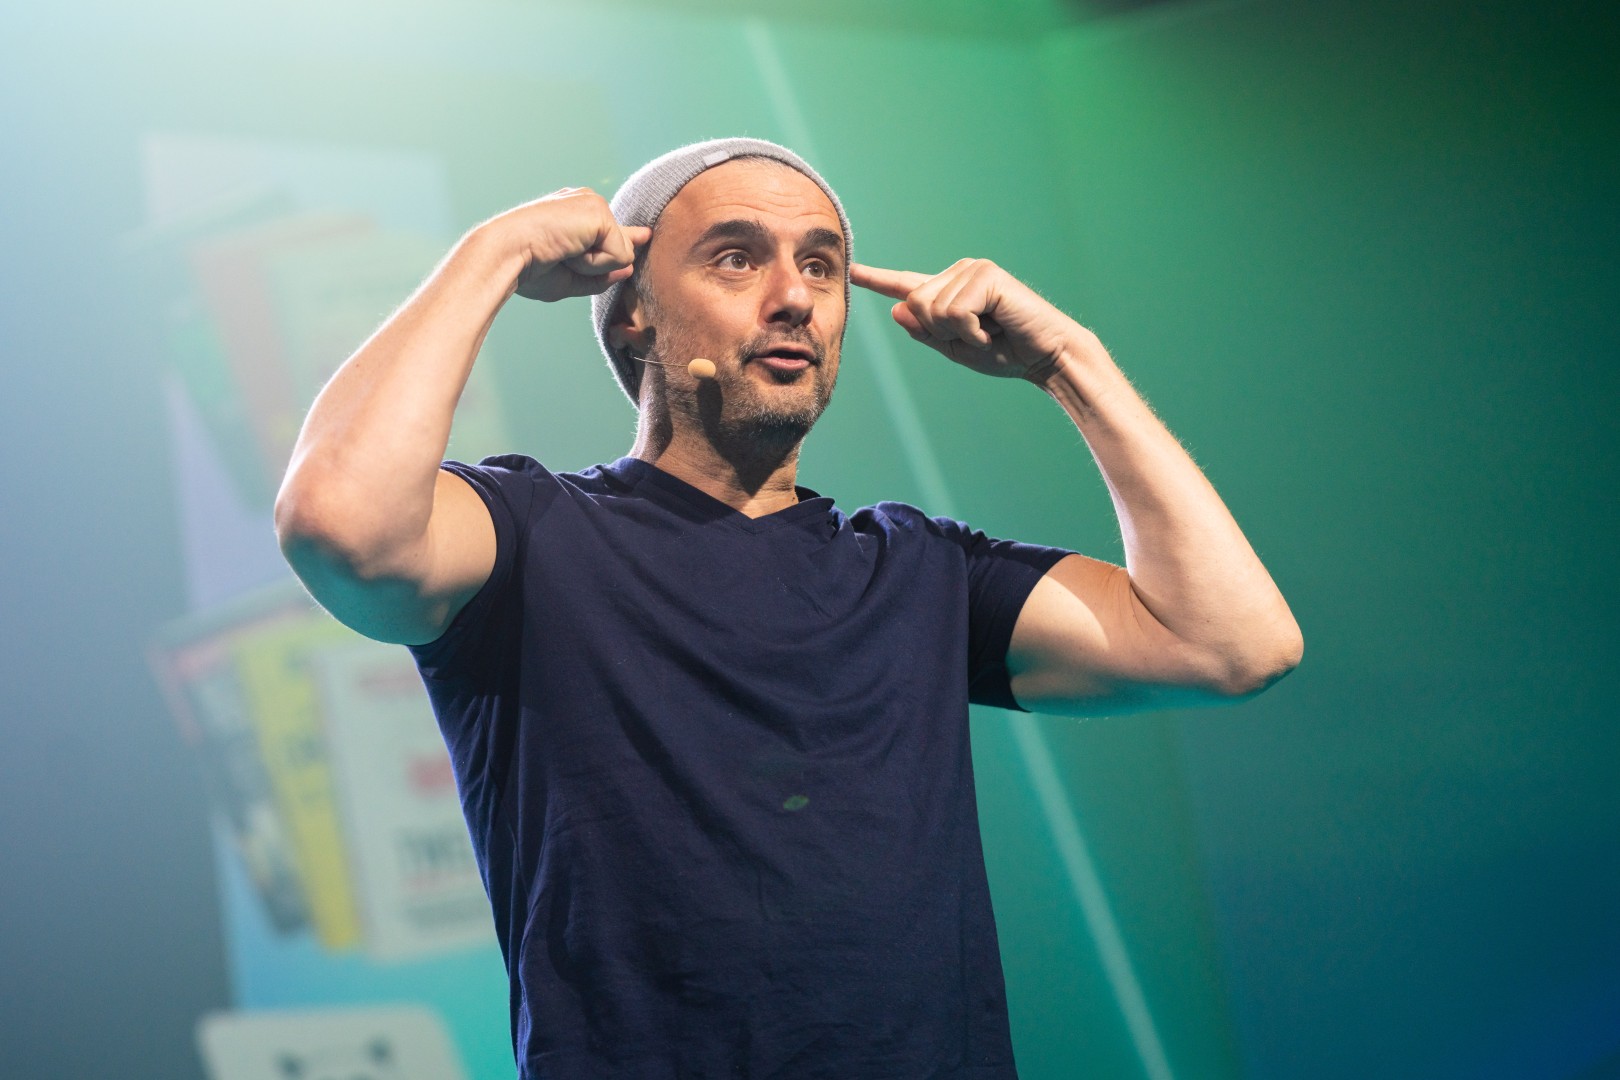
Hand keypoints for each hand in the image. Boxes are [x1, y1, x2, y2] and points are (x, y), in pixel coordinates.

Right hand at [487, 188, 651, 302]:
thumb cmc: (528, 268)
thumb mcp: (571, 277)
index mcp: (573, 214)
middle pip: (621, 246)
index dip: (626, 239)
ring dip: (593, 267)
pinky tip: (568, 251)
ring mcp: (593, 205)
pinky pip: (618, 256)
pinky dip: (594, 264)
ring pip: (621, 254)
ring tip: (561, 253)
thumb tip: (631, 266)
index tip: (644, 235)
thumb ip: (601, 274)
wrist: (506, 254)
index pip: (610, 230)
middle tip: (560, 257)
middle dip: (598, 265)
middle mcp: (585, 203)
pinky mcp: (599, 213)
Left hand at [851, 259, 1080, 382]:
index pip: (907, 285)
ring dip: (960, 334)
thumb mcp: (955, 348)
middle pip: (914, 305)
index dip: (878, 279)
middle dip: (942, 332)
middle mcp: (959, 273)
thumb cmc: (1006, 353)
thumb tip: (896, 309)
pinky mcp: (987, 276)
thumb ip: (925, 332)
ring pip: (931, 309)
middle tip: (978, 336)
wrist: (1046, 357)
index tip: (852, 271)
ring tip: (989, 332)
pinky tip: (995, 328)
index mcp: (948, 291)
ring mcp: (973, 270)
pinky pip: (954, 312)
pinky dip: (972, 332)